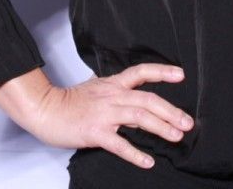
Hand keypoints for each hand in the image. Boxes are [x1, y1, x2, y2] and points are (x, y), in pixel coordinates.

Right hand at [0, 64, 193, 168]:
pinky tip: (148, 161)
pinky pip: (119, 144)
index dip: (162, 72)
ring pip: (139, 116)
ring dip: (161, 127)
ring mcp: (104, 114)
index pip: (141, 72)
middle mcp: (112, 96)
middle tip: (188, 122)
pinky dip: (135, 153)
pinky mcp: (94, 132)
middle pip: (147, 99)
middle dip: (170, 110)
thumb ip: (120, 97)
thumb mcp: (98, 91)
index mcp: (113, 84)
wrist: (45, 109)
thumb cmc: (70, 102)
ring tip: (177, 136)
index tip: (181, 75)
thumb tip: (144, 109)